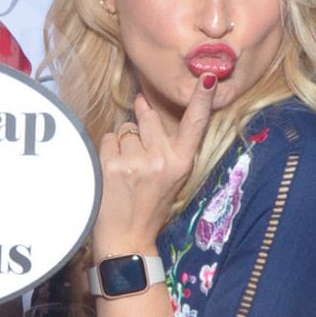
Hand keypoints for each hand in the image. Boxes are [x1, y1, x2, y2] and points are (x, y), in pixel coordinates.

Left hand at [92, 74, 217, 260]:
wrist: (128, 240)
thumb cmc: (149, 206)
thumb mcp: (170, 177)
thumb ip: (164, 143)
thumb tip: (142, 103)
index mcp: (182, 163)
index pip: (196, 124)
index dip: (202, 99)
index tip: (209, 76)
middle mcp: (163, 160)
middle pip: (148, 118)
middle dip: (140, 128)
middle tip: (138, 159)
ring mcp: (138, 163)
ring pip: (125, 129)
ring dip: (121, 145)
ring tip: (125, 172)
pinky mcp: (113, 166)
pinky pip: (108, 140)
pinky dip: (106, 152)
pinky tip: (111, 173)